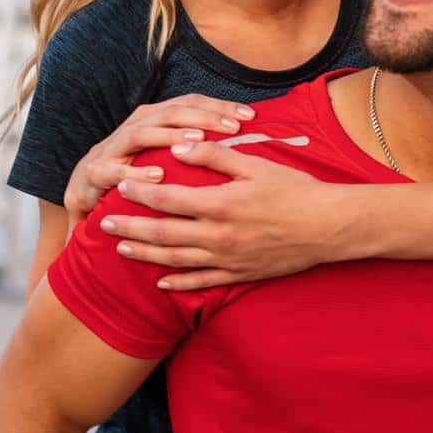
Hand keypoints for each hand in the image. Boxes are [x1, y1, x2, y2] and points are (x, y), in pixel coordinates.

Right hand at [62, 96, 254, 228]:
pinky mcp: (94, 173)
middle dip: (202, 116)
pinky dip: (134, 173)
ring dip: (169, 136)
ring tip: (198, 141)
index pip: (190, 104)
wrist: (83, 195)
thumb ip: (194, 146)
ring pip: (141, 133)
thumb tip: (240, 141)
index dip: (219, 107)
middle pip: (169, 111)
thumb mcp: (165, 156)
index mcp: (153, 120)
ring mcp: (111, 148)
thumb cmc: (134, 174)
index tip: (250, 116)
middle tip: (232, 127)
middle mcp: (133, 127)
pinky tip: (157, 177)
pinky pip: (114, 170)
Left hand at [99, 141, 346, 290]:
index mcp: (220, 204)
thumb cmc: (295, 191)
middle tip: (103, 223)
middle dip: (130, 227)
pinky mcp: (239, 275)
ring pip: (175, 260)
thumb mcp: (255, 165)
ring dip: (145, 254)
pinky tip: (161, 283)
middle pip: (163, 233)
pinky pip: (202, 283)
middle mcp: (218, 236)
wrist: (329, 227)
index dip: (139, 193)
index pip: (168, 199)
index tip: (119, 186)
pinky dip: (179, 284)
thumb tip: (179, 148)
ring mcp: (228, 259)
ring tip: (121, 248)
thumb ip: (214, 157)